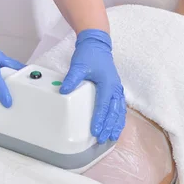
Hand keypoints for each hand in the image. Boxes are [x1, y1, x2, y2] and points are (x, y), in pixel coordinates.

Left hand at [60, 29, 125, 143]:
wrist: (98, 44)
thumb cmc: (89, 55)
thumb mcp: (78, 65)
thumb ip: (72, 78)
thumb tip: (63, 90)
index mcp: (107, 84)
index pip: (103, 105)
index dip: (99, 119)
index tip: (95, 130)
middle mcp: (115, 88)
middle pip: (114, 112)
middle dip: (109, 126)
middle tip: (103, 139)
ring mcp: (117, 89)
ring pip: (119, 111)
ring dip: (116, 124)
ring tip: (112, 136)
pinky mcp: (115, 89)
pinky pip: (120, 107)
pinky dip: (119, 118)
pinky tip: (116, 125)